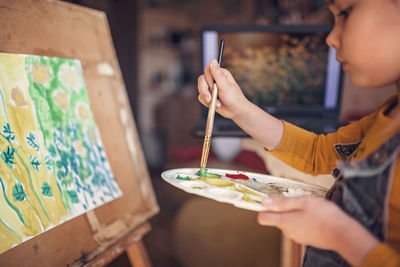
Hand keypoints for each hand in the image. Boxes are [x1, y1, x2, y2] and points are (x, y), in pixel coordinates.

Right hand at [197, 59, 249, 119]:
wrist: (235, 111)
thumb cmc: (234, 98)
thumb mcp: (225, 85)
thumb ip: (217, 74)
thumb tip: (213, 60)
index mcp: (220, 73)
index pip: (207, 70)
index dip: (208, 80)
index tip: (214, 87)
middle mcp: (214, 79)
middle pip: (201, 80)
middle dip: (206, 91)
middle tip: (213, 98)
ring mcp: (210, 88)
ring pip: (200, 89)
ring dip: (208, 98)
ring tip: (217, 103)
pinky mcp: (208, 95)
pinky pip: (200, 97)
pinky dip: (207, 103)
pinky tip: (215, 104)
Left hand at [258, 196, 378, 265]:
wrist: (344, 234)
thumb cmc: (325, 216)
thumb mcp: (303, 202)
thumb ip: (282, 202)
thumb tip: (264, 201)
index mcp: (284, 222)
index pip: (262, 218)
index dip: (263, 208)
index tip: (268, 200)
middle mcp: (288, 231)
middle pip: (277, 218)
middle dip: (284, 208)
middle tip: (298, 200)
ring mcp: (297, 237)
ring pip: (289, 221)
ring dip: (295, 213)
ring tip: (310, 208)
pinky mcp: (306, 239)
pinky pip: (299, 227)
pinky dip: (303, 220)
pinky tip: (315, 216)